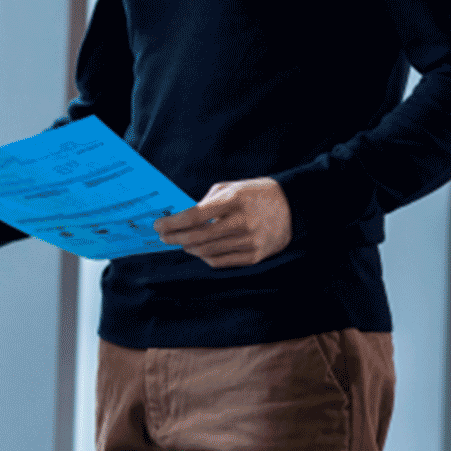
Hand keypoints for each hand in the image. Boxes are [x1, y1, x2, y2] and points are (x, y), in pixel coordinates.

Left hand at [153, 177, 292, 268]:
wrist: (292, 206)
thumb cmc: (255, 194)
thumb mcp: (232, 188)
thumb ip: (207, 201)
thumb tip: (183, 218)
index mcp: (234, 200)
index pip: (196, 216)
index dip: (173, 222)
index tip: (158, 224)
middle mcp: (242, 222)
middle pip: (198, 236)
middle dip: (175, 237)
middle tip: (163, 236)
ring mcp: (249, 241)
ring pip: (207, 251)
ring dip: (188, 247)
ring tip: (180, 241)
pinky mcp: (254, 256)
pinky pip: (221, 262)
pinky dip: (205, 257)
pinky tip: (198, 250)